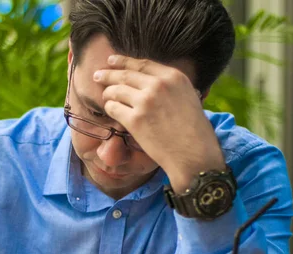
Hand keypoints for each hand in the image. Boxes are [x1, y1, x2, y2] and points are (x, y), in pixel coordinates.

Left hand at [93, 55, 225, 192]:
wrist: (194, 154)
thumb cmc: (194, 130)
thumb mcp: (189, 97)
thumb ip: (171, 87)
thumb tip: (154, 81)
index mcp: (174, 77)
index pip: (142, 64)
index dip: (123, 61)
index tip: (111, 60)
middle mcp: (158, 85)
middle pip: (124, 75)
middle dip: (108, 74)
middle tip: (97, 76)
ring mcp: (145, 101)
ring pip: (115, 91)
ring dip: (107, 94)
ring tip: (105, 97)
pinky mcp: (134, 120)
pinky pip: (113, 108)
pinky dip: (110, 109)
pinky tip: (111, 111)